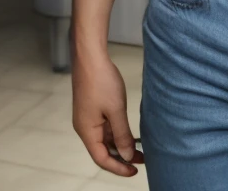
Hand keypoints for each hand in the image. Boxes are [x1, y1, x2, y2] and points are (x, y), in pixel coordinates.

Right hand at [72, 49, 143, 176]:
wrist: (90, 56)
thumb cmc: (101, 81)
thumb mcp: (116, 110)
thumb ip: (122, 135)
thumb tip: (128, 156)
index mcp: (87, 131)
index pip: (102, 159)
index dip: (118, 167)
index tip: (135, 171)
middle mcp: (85, 128)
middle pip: (103, 150)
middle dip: (122, 157)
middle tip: (142, 160)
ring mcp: (88, 118)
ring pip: (105, 138)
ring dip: (121, 144)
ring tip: (140, 148)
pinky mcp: (92, 108)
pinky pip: (105, 127)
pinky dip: (117, 132)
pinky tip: (129, 132)